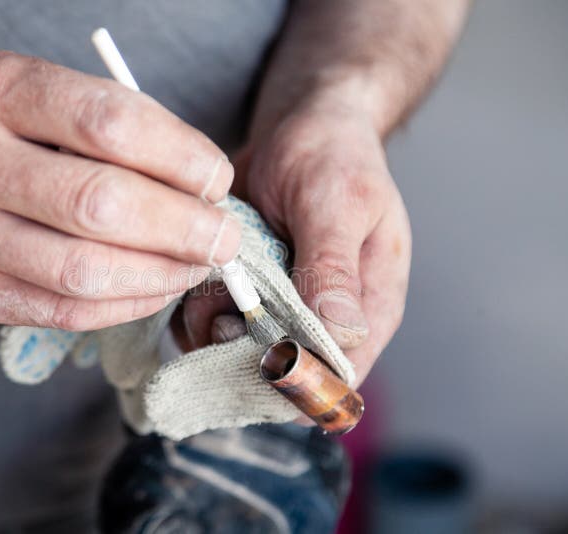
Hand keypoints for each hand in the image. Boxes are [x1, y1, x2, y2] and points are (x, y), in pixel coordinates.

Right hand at [0, 50, 239, 328]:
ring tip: (197, 265)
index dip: (181, 156)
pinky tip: (156, 288)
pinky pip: (64, 311)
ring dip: (162, 274)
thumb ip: (100, 126)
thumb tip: (198, 182)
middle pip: (102, 204)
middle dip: (185, 227)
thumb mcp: (20, 94)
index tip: (217, 177)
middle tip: (224, 237)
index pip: (109, 122)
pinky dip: (126, 304)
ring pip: (85, 271)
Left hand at [183, 107, 410, 385]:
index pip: (341, 374)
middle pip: (284, 374)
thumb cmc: (335, 156)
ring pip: (239, 352)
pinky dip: (198, 309)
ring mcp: (282, 309)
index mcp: (369, 306)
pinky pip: (214, 324)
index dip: (299, 381)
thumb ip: (335, 267)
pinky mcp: (247, 294)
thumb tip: (341, 333)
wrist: (301, 126)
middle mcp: (326, 318)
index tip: (258, 357)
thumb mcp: (338, 203)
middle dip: (243, 352)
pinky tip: (199, 278)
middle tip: (225, 309)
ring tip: (213, 282)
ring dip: (213, 327)